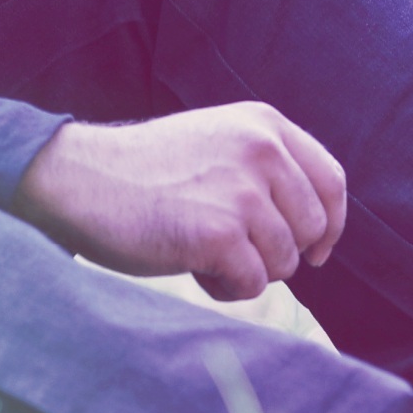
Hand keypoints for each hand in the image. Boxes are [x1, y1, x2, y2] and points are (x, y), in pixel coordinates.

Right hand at [12, 102, 346, 301]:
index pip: (331, 180)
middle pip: (312, 228)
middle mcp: (262, 150)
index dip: (330, 224)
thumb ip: (265, 167)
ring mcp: (242, 192)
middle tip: (230, 248)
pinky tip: (190, 264)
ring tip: (200, 249)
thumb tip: (318, 229)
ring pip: (283, 262)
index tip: (315, 251)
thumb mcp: (217, 143)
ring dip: (247, 270)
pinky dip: (226, 288)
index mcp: (264, 124)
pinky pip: (253, 284)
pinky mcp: (220, 234)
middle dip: (279, 251)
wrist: (80, 178)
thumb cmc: (146, 171)